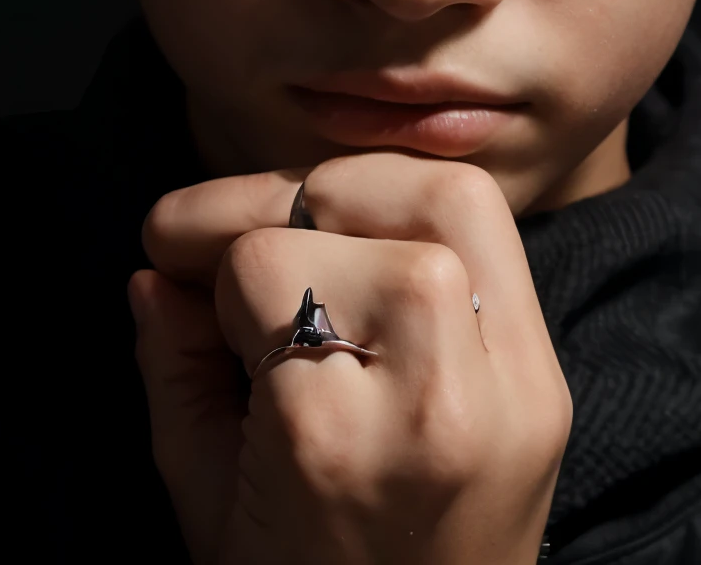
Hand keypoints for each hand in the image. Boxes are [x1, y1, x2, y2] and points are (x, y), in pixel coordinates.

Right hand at [130, 155, 571, 563]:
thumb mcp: (203, 505)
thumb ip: (174, 373)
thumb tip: (153, 273)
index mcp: (338, 439)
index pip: (267, 264)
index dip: (208, 260)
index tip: (179, 274)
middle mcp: (442, 399)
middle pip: (366, 201)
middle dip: (281, 199)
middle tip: (231, 236)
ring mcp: (516, 384)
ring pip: (449, 195)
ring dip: (365, 195)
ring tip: (307, 231)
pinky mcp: (547, 377)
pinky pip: (495, 242)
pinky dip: (427, 223)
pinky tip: (372, 250)